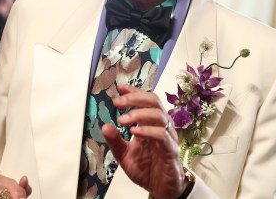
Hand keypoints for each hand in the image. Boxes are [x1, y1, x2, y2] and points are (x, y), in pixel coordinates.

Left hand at [102, 83, 187, 198]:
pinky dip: (148, 130)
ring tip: (123, 120)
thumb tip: (104, 126)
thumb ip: (115, 141)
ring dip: (139, 113)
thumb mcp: (124, 155)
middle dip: (135, 98)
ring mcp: (168, 137)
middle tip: (118, 102)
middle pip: (154, 101)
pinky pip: (162, 134)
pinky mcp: (171, 150)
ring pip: (159, 115)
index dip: (134, 92)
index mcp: (150, 124)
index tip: (120, 87)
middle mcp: (161, 126)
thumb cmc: (146, 169)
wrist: (161, 189)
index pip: (145, 100)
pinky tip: (134, 132)